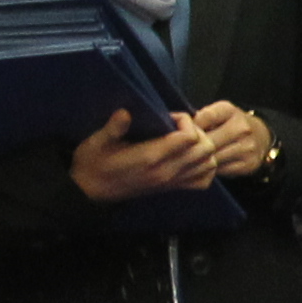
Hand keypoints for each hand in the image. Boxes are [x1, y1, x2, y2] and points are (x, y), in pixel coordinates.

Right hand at [66, 108, 219, 203]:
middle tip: (180, 126)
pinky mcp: (173, 189)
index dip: (185, 121)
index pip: (189, 137)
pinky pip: (203, 180)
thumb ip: (113, 127)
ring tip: (186, 139)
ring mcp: (172, 182)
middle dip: (199, 131)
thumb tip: (125, 112)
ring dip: (204, 148)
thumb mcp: (96, 141)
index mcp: (150, 157)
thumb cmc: (93, 162)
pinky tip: (191, 157)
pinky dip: (204, 167)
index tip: (169, 117)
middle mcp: (167, 171)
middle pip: (205, 149)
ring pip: (209, 164)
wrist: (91, 190)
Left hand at [185, 100, 276, 181]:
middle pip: (208, 141)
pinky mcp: (248, 164)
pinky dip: (209, 170)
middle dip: (192, 147)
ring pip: (213, 158)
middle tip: (180, 151)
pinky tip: (203, 167)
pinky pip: (220, 170)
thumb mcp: (218, 113)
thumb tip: (174, 125)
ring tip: (188, 160)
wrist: (262, 137)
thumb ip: (200, 118)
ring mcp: (247, 147)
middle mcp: (241, 128)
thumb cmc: (230, 124)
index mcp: (230, 111)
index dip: (189, 126)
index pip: (204, 117)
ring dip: (199, 160)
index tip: (181, 132)